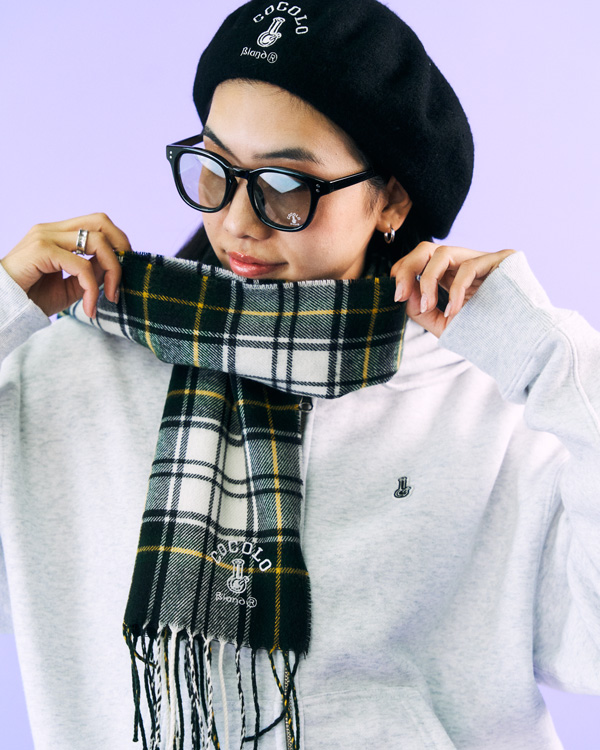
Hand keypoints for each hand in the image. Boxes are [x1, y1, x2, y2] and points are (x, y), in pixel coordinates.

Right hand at [0, 214, 130, 318]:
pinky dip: (91, 289)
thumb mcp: (71, 286)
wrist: (4, 308)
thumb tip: (115, 267)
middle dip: (121, 247)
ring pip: (97, 242)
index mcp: (59, 234)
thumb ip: (92, 273)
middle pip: (101, 221)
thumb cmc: (33, 297)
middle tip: (123, 276)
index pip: (97, 223)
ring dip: (112, 272)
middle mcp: (52, 229)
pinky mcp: (41, 250)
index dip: (118, 242)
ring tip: (110, 297)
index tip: (124, 270)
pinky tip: (89, 308)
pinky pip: (82, 266)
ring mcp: (46, 236)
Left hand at [391, 242, 515, 337]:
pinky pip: (469, 267)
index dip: (404, 272)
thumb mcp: (444, 325)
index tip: (396, 296)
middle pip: (427, 248)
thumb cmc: (485, 336)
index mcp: (452, 276)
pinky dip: (455, 290)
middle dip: (408, 268)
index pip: (421, 261)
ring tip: (429, 307)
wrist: (522, 345)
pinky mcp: (502, 259)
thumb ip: (421, 310)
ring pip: (443, 252)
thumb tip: (402, 294)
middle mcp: (465, 263)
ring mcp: (484, 259)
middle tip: (401, 294)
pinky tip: (454, 310)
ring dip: (427, 280)